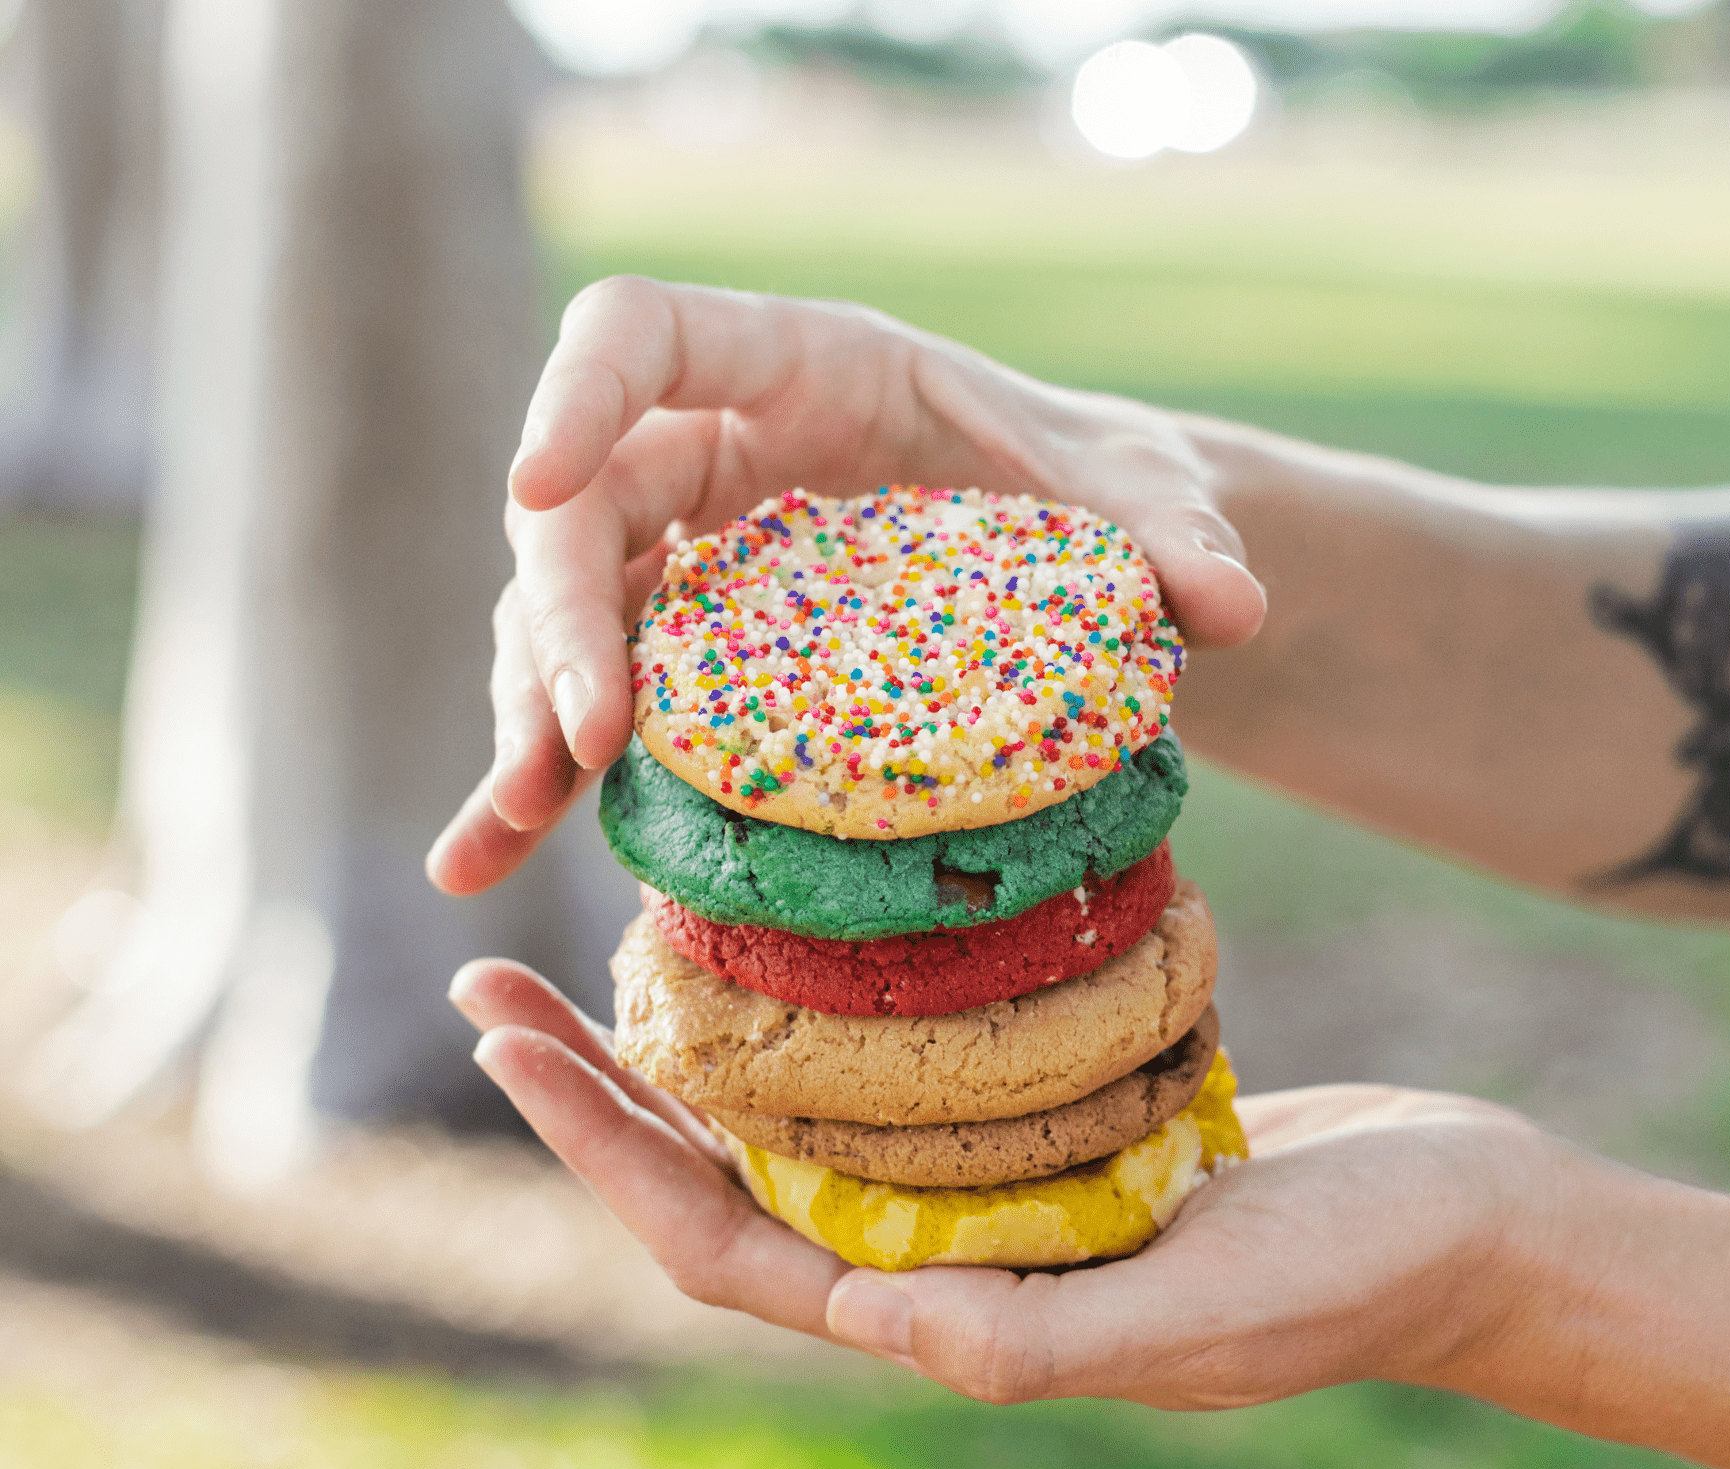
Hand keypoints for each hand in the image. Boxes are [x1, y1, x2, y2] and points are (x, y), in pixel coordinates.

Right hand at [427, 277, 1266, 898]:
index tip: (535, 480)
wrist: (1069, 565)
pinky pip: (594, 709)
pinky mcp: (689, 658)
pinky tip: (483, 859)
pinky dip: (541, 779)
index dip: (574, 392)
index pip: (641, 335)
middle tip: (586, 744)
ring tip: (500, 834)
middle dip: (562, 623)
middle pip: (578, 510)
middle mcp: (714, 454)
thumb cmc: (1086, 494)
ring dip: (524, 722)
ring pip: (560, 622)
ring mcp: (689, 559)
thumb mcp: (1131, 500)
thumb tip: (1232, 606)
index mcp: (798, 368)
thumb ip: (1170, 534)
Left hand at [447, 957, 1554, 1408]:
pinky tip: (788, 936)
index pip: (720, 1243)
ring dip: (688, 1037)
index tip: (507, 1048)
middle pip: (720, 1173)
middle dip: (597, 1087)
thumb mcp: (1206, 1319)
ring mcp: (985, 1187)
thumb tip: (869, 1328)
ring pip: (793, 1112)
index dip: (602, 1153)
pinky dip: (818, 1006)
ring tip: (600, 941)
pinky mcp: (1041, 1120)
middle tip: (490, 982)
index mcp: (943, 1314)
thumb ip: (1041, 1341)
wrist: (1465, 1223)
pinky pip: (892, 1064)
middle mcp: (938, 1256)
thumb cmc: (1354, 1279)